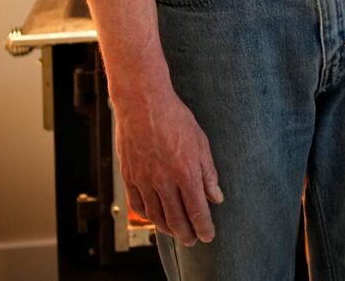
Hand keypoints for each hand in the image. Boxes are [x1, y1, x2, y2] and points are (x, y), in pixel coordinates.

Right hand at [111, 85, 223, 244]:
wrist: (143, 103)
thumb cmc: (175, 118)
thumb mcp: (200, 143)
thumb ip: (208, 173)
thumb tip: (216, 197)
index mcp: (185, 172)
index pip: (197, 210)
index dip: (203, 227)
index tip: (208, 235)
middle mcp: (163, 181)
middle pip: (176, 218)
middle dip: (186, 233)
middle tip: (192, 240)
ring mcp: (144, 180)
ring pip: (156, 215)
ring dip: (167, 229)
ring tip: (175, 233)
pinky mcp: (129, 176)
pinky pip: (138, 204)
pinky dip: (147, 216)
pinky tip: (154, 217)